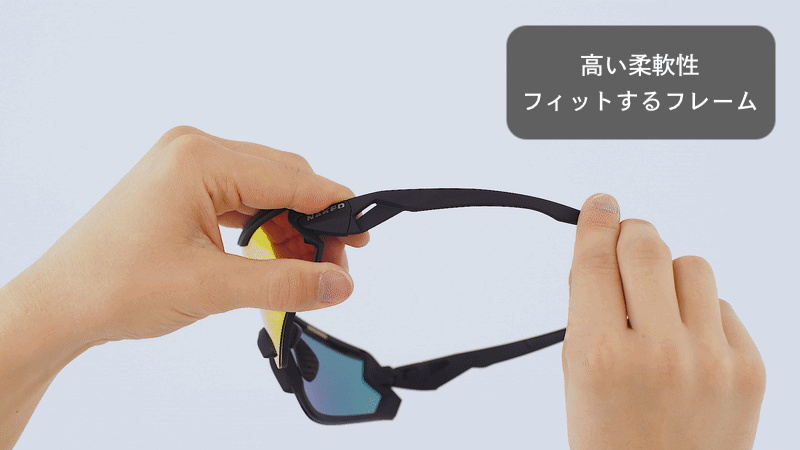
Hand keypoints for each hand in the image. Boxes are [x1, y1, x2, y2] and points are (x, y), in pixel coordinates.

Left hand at [0, 126, 366, 447]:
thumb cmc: (114, 286)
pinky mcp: (181, 183)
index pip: (291, 177)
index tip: (363, 236)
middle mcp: (194, 150)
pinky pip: (241, 195)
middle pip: (282, 177)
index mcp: (200, 159)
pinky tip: (274, 254)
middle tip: (333, 267)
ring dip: (290, 225)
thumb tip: (339, 284)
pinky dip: (264, 224)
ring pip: (264, 187)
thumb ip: (286, 283)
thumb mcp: (212, 287)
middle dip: (313, 221)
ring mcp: (185, 164)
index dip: (333, 208)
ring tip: (306, 267)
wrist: (60, 304)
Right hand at [562, 194, 765, 449]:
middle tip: (625, 243)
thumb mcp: (577, 376)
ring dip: (669, 277)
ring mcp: (712, 360)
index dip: (595, 222)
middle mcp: (659, 353)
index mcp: (601, 356)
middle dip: (630, 235)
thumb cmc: (612, 440)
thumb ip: (588, 309)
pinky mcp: (751, 368)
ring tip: (659, 313)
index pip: (596, 261)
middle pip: (647, 246)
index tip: (599, 205)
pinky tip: (688, 347)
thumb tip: (601, 247)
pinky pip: (724, 306)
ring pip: (693, 266)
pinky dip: (702, 314)